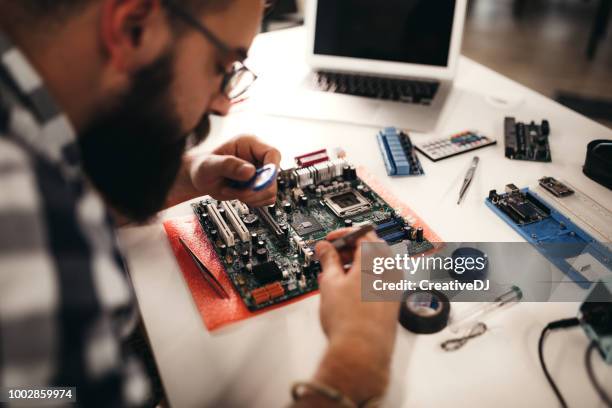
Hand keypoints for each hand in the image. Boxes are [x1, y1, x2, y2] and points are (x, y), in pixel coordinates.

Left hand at [189, 135, 280, 206]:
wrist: (201, 179)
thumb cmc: (203, 167)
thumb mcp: (210, 164)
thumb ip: (228, 165)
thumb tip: (250, 171)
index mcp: (249, 144)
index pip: (272, 154)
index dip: (271, 169)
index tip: (258, 182)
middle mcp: (258, 157)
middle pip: (273, 176)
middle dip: (254, 189)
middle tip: (237, 191)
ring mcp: (260, 172)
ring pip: (270, 190)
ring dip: (251, 196)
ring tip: (233, 191)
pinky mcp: (259, 186)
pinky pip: (266, 198)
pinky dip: (253, 201)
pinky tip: (239, 195)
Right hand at [309, 230, 398, 403]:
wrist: (362, 353)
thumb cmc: (349, 322)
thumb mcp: (330, 283)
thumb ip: (328, 260)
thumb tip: (325, 249)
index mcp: (377, 259)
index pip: (362, 234)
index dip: (342, 235)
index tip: (329, 241)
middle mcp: (391, 270)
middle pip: (370, 248)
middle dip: (347, 250)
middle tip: (329, 257)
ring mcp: (395, 287)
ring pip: (374, 265)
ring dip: (354, 265)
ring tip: (332, 276)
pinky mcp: (393, 301)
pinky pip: (377, 280)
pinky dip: (362, 278)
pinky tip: (344, 289)